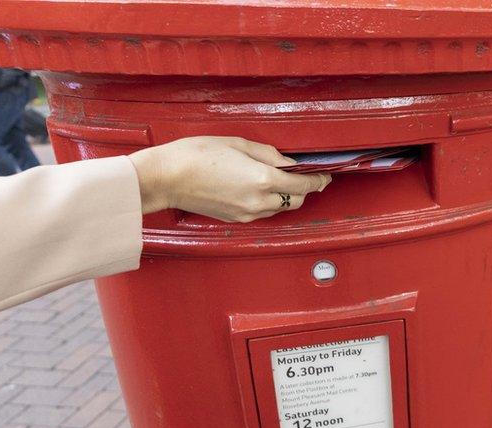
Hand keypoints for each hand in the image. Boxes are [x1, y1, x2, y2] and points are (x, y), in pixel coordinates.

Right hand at [129, 137, 329, 221]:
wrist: (166, 178)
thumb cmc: (195, 155)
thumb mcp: (238, 144)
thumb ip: (268, 154)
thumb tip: (287, 162)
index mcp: (262, 179)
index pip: (304, 184)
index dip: (319, 180)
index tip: (325, 175)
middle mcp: (258, 201)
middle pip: (296, 200)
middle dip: (304, 189)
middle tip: (305, 175)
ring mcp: (247, 213)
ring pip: (280, 209)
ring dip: (286, 196)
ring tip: (280, 180)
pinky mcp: (236, 219)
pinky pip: (263, 213)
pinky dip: (269, 202)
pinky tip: (260, 189)